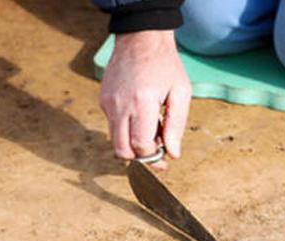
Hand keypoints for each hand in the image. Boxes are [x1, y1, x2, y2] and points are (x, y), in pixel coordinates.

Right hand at [99, 30, 190, 165]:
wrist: (141, 38)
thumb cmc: (165, 64)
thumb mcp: (181, 93)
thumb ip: (176, 126)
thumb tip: (172, 153)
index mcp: (142, 103)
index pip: (140, 145)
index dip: (153, 157)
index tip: (164, 157)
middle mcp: (120, 105)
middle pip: (122, 150)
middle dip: (140, 158)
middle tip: (156, 154)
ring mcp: (108, 102)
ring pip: (115, 141)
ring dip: (132, 145)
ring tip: (151, 132)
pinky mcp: (103, 100)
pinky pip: (113, 126)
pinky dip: (126, 130)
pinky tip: (141, 118)